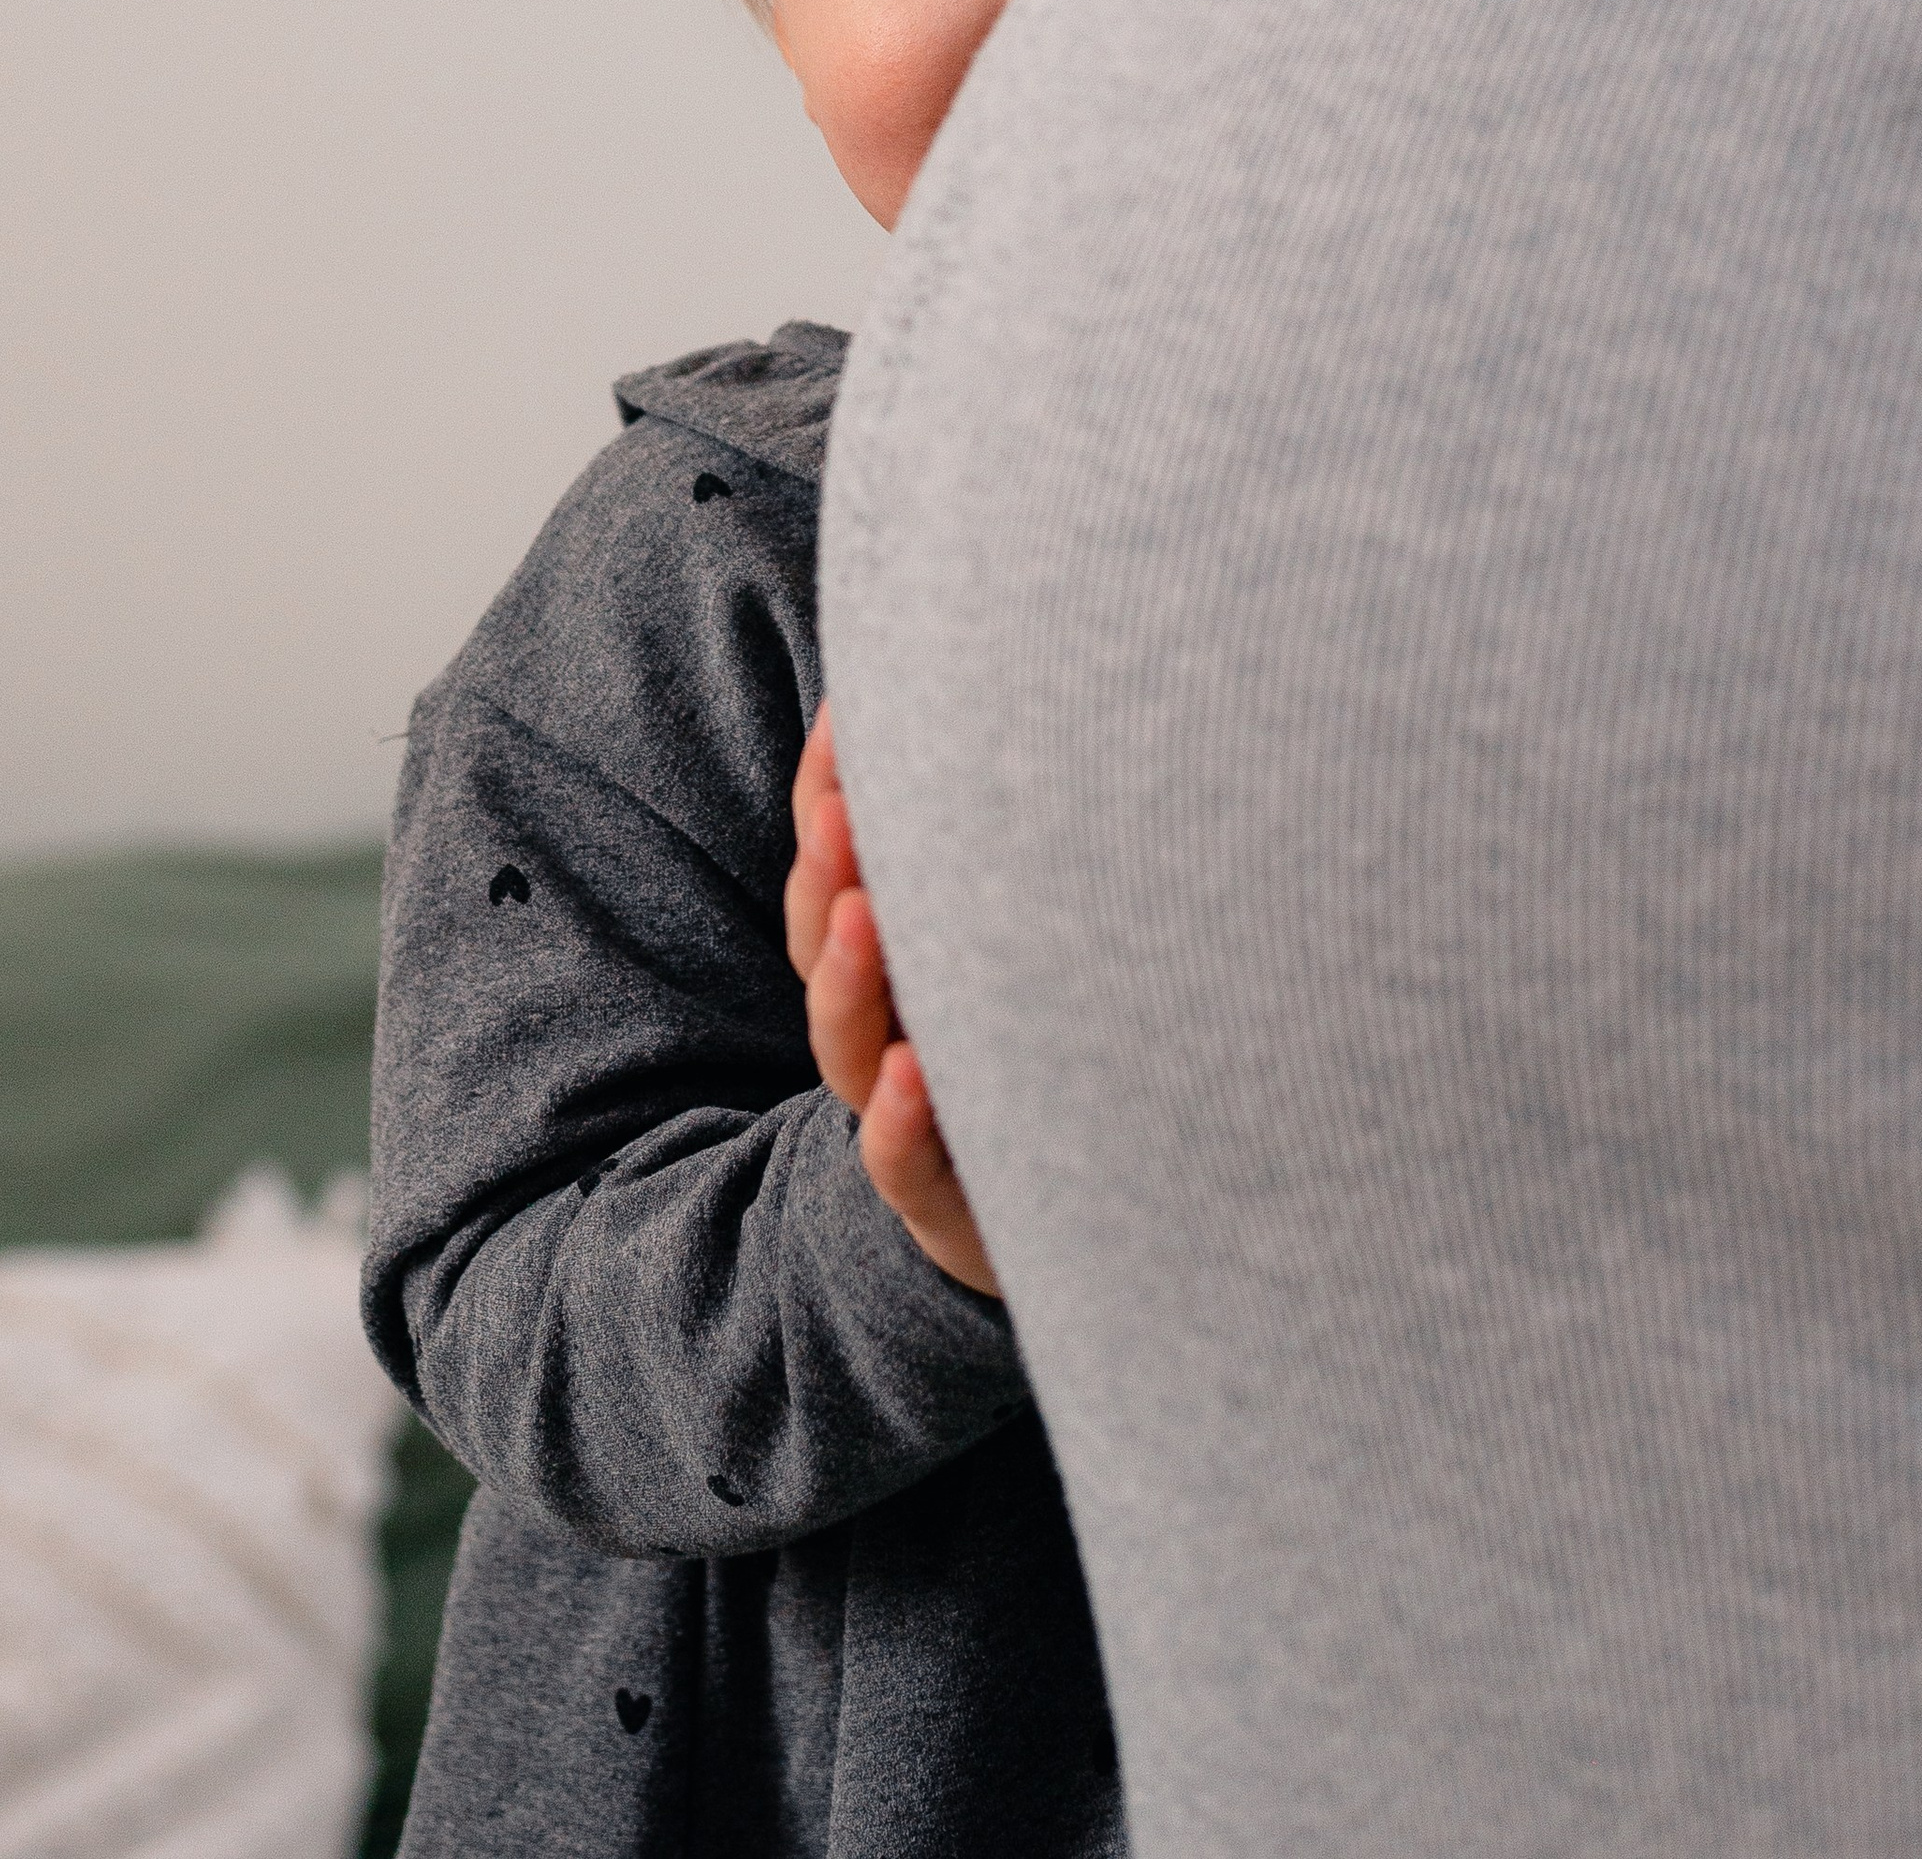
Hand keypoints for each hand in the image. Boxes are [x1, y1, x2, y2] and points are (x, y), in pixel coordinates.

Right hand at [785, 701, 1001, 1298]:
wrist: (1093, 1229)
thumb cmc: (1053, 1056)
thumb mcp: (1021, 949)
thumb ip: (1006, 853)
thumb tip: (1016, 693)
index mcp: (891, 965)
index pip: (834, 872)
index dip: (827, 796)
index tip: (846, 715)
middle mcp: (885, 1035)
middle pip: (828, 948)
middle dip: (828, 873)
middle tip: (841, 804)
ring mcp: (911, 1120)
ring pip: (851, 1051)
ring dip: (850, 983)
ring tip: (862, 915)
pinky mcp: (954, 1206)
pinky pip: (910, 1170)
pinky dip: (904, 1126)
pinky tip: (916, 1077)